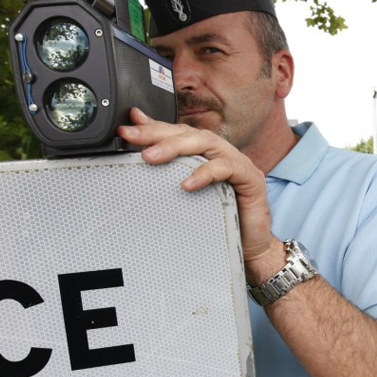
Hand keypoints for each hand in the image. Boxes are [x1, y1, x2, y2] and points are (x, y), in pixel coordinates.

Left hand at [117, 107, 284, 281]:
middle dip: (157, 133)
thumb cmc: (218, 224)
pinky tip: (187, 184)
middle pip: (189, 132)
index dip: (153, 128)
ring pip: (206, 142)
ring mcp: (239, 163)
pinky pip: (227, 168)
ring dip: (176, 147)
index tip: (126, 130)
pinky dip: (205, 173)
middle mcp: (222, 154)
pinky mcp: (251, 178)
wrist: (250, 249)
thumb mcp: (186, 199)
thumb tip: (140, 161)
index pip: (178, 133)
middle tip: (130, 137)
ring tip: (150, 156)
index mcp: (207, 155)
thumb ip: (168, 178)